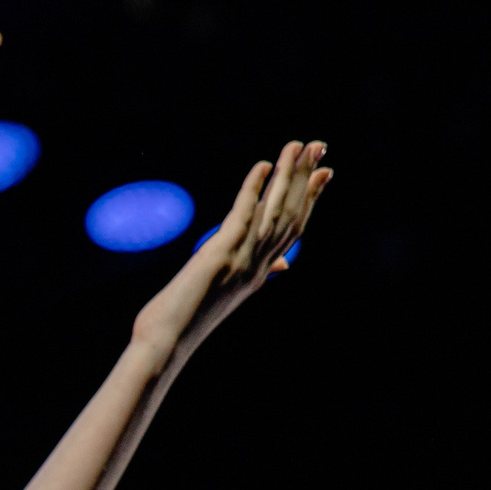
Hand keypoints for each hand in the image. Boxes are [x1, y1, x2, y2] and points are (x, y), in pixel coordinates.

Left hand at [132, 143, 332, 356]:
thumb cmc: (186, 320)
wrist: (166, 343)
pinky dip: (253, 188)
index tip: (324, 173)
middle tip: (320, 146)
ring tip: (299, 145)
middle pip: (291, 215)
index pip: (294, 231)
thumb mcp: (227, 293)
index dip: (310, 200)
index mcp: (260, 273)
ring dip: (288, 175)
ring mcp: (242, 259)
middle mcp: (258, 265)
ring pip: (274, 211)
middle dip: (307, 178)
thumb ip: (255, 273)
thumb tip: (283, 266)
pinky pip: (243, 214)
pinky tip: (262, 165)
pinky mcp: (222, 254)